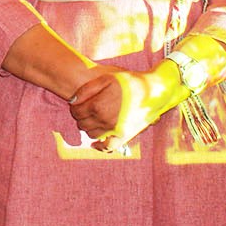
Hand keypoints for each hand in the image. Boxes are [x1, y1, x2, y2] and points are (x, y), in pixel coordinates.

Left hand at [69, 64, 188, 151]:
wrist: (153, 90)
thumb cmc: (128, 81)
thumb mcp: (105, 78)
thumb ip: (86, 90)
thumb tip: (72, 101)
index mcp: (98, 106)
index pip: (77, 112)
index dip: (75, 108)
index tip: (78, 104)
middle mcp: (105, 121)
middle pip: (83, 124)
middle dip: (81, 117)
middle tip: (85, 110)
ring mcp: (115, 130)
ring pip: (92, 134)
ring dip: (89, 127)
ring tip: (93, 119)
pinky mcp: (125, 136)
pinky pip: (109, 146)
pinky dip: (100, 146)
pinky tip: (95, 143)